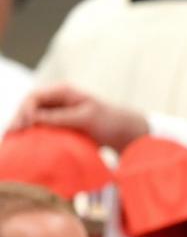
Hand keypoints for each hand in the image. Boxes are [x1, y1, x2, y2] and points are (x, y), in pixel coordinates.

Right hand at [8, 84, 148, 150]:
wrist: (124, 131)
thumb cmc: (109, 121)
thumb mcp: (85, 118)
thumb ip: (60, 117)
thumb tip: (33, 118)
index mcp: (64, 91)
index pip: (34, 96)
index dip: (24, 110)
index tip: (24, 126)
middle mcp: (57, 99)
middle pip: (28, 106)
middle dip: (18, 119)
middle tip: (11, 136)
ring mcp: (56, 112)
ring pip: (31, 117)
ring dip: (21, 128)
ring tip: (12, 141)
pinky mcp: (58, 124)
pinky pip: (39, 127)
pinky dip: (31, 134)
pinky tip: (23, 144)